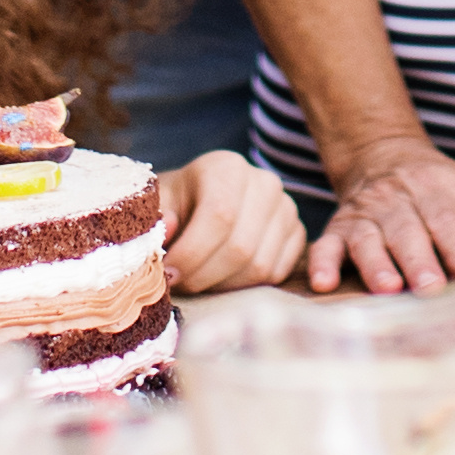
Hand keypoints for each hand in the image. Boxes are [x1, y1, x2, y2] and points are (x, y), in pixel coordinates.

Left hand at [158, 151, 307, 292]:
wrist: (204, 201)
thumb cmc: (178, 204)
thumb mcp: (157, 204)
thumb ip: (156, 217)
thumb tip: (167, 227)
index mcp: (228, 167)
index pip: (219, 216)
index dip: (191, 253)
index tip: (168, 274)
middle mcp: (265, 183)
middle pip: (240, 247)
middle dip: (204, 276)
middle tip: (180, 283)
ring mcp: (287, 209)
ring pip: (259, 266)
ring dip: (223, 285)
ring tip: (198, 280)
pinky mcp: (297, 234)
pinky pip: (276, 274)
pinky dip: (245, 286)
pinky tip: (222, 277)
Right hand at [304, 137, 454, 292]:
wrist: (382, 154)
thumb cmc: (437, 188)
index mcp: (437, 192)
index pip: (452, 222)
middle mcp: (399, 202)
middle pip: (410, 232)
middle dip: (421, 261)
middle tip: (432, 289)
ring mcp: (366, 215)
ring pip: (369, 239)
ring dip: (377, 264)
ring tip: (388, 288)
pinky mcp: (339, 228)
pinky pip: (326, 244)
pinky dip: (323, 263)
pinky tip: (324, 283)